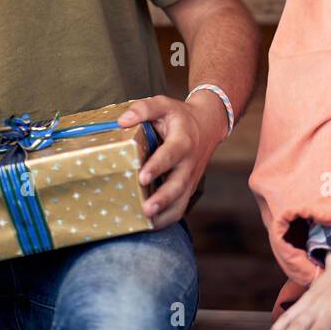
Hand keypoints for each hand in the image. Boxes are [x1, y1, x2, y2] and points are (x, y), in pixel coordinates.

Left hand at [119, 94, 225, 227]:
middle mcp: (189, 163)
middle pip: (179, 185)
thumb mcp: (163, 104)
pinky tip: (147, 224)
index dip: (158, 166)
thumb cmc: (179, 116)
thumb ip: (143, 109)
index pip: (171, 155)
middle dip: (163, 198)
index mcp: (183, 141)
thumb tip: (122, 121)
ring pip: (181, 202)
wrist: (208, 125)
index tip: (143, 177)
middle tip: (146, 209)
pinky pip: (179, 208)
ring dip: (165, 214)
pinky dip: (166, 219)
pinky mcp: (187, 189)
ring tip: (146, 222)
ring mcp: (190, 178)